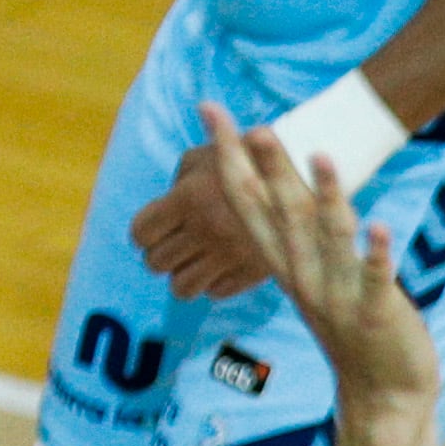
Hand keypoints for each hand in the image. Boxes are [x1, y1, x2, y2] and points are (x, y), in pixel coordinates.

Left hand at [131, 139, 274, 301]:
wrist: (302, 174)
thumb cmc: (250, 156)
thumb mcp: (209, 154)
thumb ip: (180, 178)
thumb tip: (166, 201)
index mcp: (189, 199)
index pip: (142, 234)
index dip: (144, 233)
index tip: (154, 229)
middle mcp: (205, 231)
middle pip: (157, 263)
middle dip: (160, 253)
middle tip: (174, 244)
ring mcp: (228, 256)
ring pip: (181, 287)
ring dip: (182, 274)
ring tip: (193, 260)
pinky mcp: (251, 272)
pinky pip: (215, 292)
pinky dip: (211, 282)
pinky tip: (220, 265)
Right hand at [198, 104, 434, 415]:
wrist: (383, 396)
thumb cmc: (351, 327)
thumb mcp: (312, 275)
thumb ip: (294, 232)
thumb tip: (272, 182)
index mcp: (286, 265)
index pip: (248, 204)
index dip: (230, 158)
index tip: (211, 111)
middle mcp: (305, 278)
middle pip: (282, 218)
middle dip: (270, 172)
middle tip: (256, 126)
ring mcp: (340, 298)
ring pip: (329, 242)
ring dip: (327, 198)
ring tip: (322, 155)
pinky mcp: (377, 316)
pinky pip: (376, 281)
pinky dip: (378, 255)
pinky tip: (382, 227)